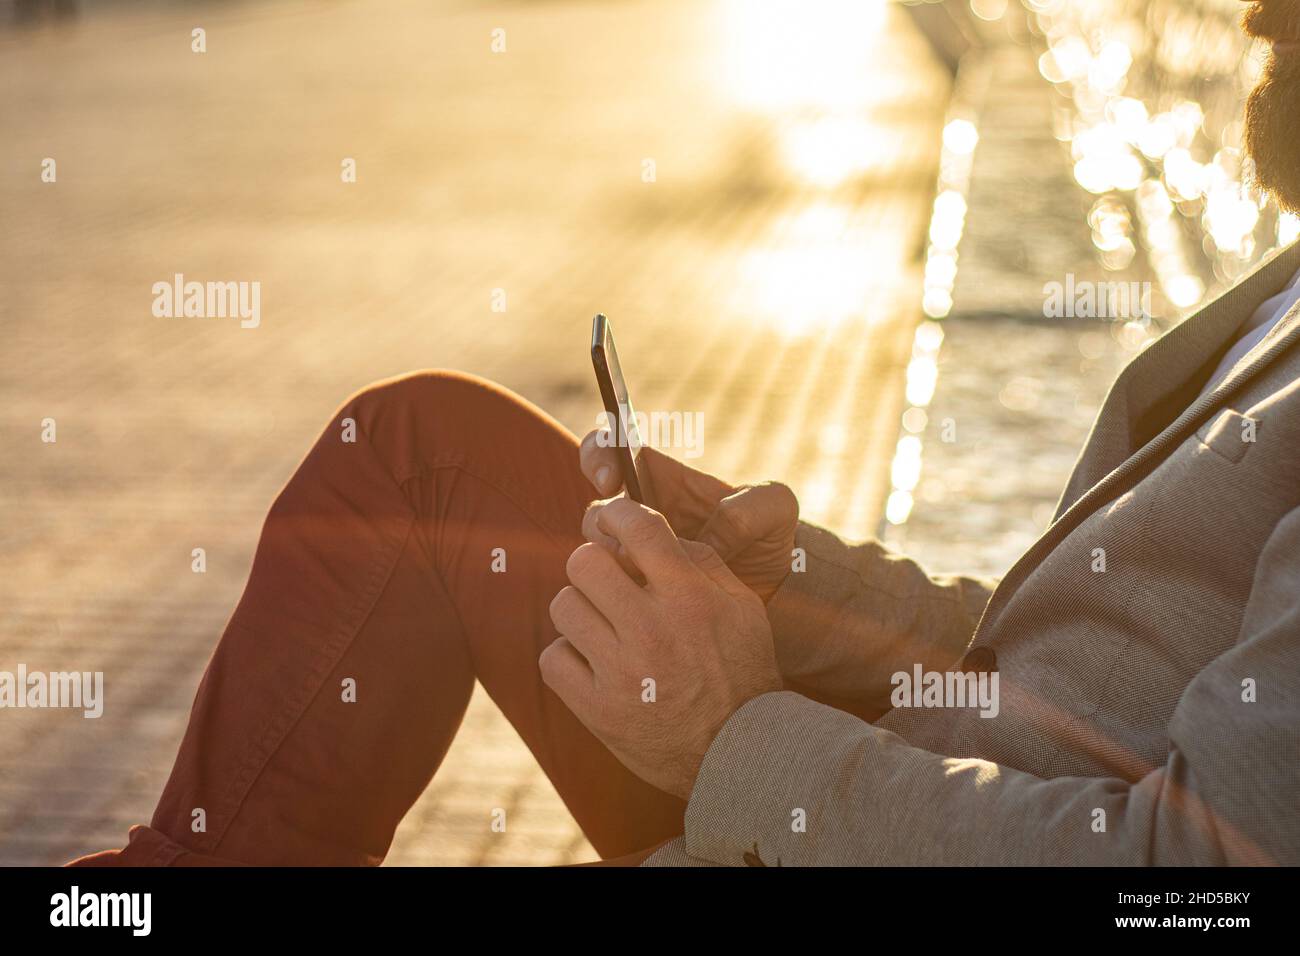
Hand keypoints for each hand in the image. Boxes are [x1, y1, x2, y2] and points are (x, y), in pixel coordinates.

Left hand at [541, 498, 782, 800]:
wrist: (740, 753)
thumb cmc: (743, 670)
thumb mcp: (742, 606)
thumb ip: (700, 561)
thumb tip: (648, 530)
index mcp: (689, 597)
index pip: (636, 527)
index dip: (616, 513)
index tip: (612, 521)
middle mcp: (651, 629)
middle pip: (583, 561)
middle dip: (594, 565)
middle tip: (608, 582)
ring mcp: (620, 672)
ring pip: (563, 606)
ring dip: (581, 610)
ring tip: (605, 626)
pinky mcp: (597, 710)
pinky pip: (552, 658)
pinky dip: (569, 656)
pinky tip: (595, 661)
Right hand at [578, 428, 798, 602]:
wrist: (774, 590)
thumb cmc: (771, 538)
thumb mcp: (776, 510)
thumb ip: (749, 508)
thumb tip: (711, 533)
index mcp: (666, 479)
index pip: (614, 448)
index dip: (600, 454)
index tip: (612, 480)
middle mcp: (643, 514)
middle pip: (597, 509)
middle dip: (603, 525)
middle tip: (628, 549)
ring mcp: (639, 553)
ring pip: (598, 551)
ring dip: (611, 564)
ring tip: (646, 581)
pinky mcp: (641, 588)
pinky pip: (610, 588)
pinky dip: (616, 594)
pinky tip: (646, 604)